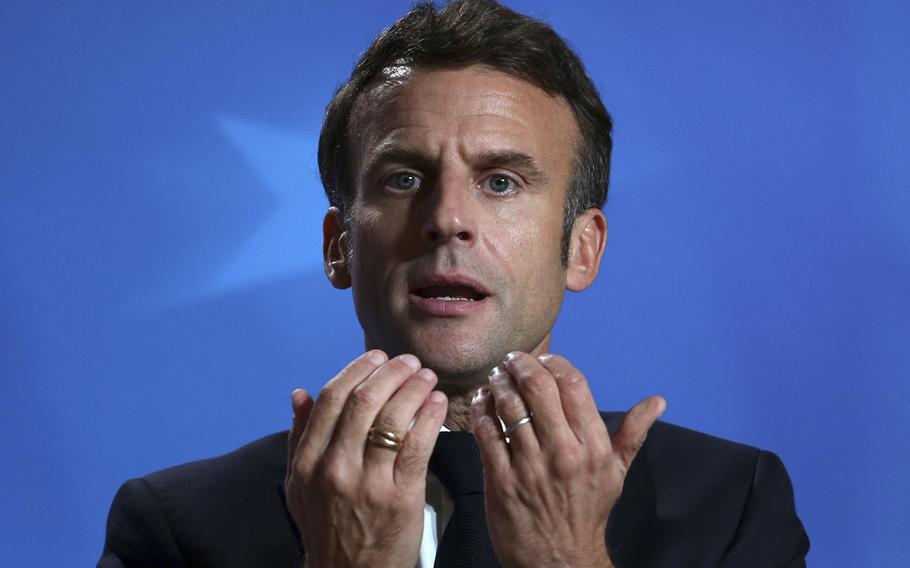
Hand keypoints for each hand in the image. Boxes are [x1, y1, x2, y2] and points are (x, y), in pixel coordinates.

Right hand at [285, 350, 447, 567]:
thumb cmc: (329, 528)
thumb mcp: (300, 486)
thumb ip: (299, 438)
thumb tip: (299, 394)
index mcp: (308, 462)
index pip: (331, 399)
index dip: (356, 370)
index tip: (376, 357)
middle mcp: (335, 469)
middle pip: (364, 401)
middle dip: (391, 372)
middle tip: (409, 362)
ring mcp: (368, 484)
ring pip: (392, 418)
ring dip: (414, 388)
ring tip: (427, 377)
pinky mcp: (401, 497)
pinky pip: (419, 444)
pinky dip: (430, 416)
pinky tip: (438, 402)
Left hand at [471, 352, 664, 567]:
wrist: (561, 560)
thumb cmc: (588, 512)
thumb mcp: (617, 472)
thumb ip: (633, 432)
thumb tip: (658, 401)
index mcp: (593, 446)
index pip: (573, 384)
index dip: (554, 363)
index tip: (543, 359)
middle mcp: (563, 453)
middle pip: (538, 388)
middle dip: (521, 365)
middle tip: (512, 360)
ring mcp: (530, 467)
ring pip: (509, 406)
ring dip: (498, 383)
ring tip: (497, 377)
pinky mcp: (501, 481)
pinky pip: (486, 432)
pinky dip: (481, 410)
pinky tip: (482, 401)